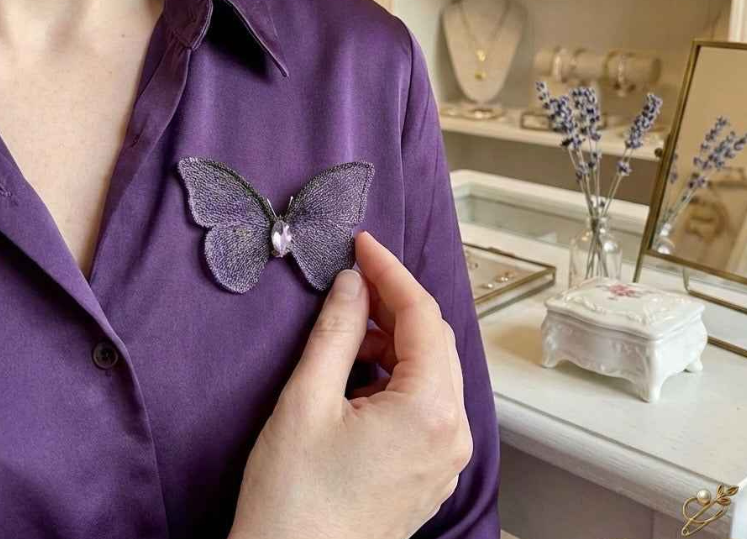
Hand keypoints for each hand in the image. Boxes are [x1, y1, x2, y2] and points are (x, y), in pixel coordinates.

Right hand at [229, 232, 472, 538]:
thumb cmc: (293, 502)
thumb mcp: (306, 402)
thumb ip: (336, 332)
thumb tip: (353, 284)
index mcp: (431, 411)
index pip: (422, 316)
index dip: (391, 272)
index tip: (364, 245)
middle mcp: (453, 434)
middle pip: (435, 342)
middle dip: (396, 305)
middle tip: (353, 282)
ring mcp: (446, 458)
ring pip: (432, 373)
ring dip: (396, 343)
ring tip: (349, 335)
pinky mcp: (430, 473)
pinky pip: (427, 406)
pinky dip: (399, 378)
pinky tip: (362, 375)